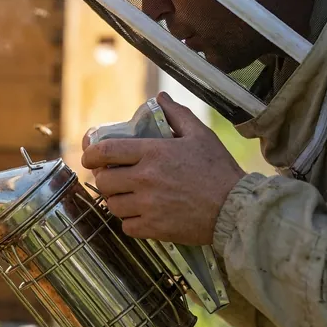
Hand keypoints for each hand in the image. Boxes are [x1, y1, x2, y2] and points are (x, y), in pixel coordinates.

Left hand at [80, 92, 246, 245]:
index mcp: (153, 152)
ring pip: (112, 205)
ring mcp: (148, 205)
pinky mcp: (153, 228)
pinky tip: (143, 214)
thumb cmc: (219, 171)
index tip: (90, 158)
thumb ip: (176, 115)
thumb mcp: (200, 135)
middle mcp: (145, 178)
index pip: (105, 151)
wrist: (236, 209)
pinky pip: (126, 226)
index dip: (90, 154)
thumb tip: (160, 99)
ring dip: (117, 201)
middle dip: (105, 179)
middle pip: (103, 181)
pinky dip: (130, 222)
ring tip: (130, 197)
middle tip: (115, 179)